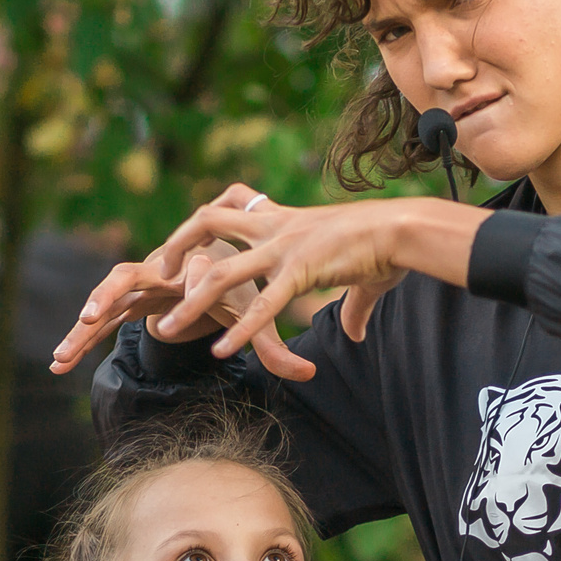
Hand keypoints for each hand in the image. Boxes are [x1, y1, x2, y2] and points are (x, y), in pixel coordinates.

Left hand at [51, 185, 481, 383]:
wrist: (407, 227)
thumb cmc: (386, 247)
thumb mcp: (357, 277)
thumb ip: (350, 308)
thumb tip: (355, 334)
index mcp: (280, 218)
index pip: (222, 210)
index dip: (193, 232)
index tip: (172, 259)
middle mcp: (274, 226)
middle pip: (206, 225)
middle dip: (174, 252)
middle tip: (153, 284)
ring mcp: (286, 246)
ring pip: (224, 268)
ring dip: (191, 301)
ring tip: (166, 331)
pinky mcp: (304, 269)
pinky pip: (264, 301)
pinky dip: (240, 326)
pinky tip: (222, 350)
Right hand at [52, 227, 311, 381]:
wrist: (213, 268)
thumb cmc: (236, 287)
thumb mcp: (256, 314)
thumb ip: (276, 347)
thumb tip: (310, 375)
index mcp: (201, 260)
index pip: (196, 269)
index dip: (192, 285)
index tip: (181, 305)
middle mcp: (165, 266)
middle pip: (135, 272)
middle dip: (114, 294)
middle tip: (95, 315)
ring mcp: (141, 282)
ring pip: (108, 296)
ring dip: (87, 320)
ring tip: (65, 348)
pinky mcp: (128, 302)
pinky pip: (100, 320)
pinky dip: (79, 339)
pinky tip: (58, 364)